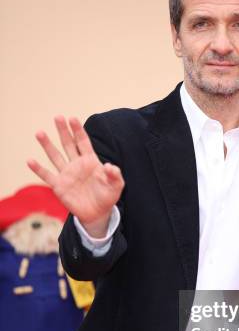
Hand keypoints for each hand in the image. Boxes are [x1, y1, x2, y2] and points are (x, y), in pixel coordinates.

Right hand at [27, 116, 124, 235]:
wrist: (98, 213)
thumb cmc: (108, 196)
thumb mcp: (116, 185)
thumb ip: (115, 175)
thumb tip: (109, 166)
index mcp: (90, 161)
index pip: (83, 142)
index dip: (78, 130)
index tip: (72, 118)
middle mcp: (76, 164)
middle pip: (68, 144)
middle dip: (63, 131)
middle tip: (57, 117)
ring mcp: (66, 174)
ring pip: (55, 156)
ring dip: (47, 145)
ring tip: (40, 133)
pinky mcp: (59, 186)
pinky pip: (47, 175)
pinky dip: (38, 169)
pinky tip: (30, 160)